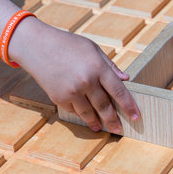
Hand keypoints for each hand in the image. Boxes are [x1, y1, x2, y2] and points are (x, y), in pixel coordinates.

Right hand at [9, 17, 140, 132]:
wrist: (36, 46)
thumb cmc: (67, 44)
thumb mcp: (92, 48)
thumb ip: (110, 65)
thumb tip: (126, 79)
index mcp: (98, 67)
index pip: (119, 91)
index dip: (129, 106)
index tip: (136, 117)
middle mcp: (86, 81)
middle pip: (105, 107)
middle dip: (113, 120)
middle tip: (119, 129)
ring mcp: (71, 91)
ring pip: (89, 113)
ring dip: (97, 122)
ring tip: (102, 127)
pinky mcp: (59, 98)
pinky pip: (74, 111)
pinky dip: (81, 114)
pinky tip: (86, 116)